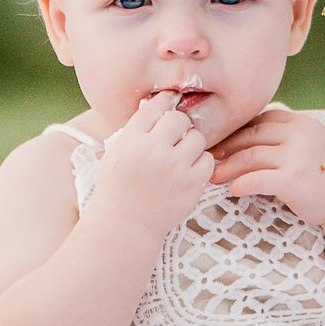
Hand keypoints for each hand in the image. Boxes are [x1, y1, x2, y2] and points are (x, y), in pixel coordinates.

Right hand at [93, 89, 212, 238]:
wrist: (125, 225)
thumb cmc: (118, 187)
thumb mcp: (116, 153)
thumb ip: (136, 129)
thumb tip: (159, 102)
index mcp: (130, 141)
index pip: (154, 107)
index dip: (165, 100)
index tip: (170, 100)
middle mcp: (152, 151)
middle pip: (179, 118)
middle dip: (178, 125)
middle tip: (173, 137)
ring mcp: (174, 168)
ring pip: (197, 137)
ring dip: (191, 144)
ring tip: (180, 157)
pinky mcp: (192, 184)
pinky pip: (208, 159)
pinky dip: (200, 163)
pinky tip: (188, 170)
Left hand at [207, 108, 324, 227]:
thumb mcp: (310, 145)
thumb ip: (286, 137)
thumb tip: (248, 139)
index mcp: (301, 122)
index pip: (261, 120)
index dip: (238, 131)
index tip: (221, 142)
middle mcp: (299, 134)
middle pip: (251, 136)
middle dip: (226, 148)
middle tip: (208, 158)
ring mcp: (297, 155)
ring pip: (251, 156)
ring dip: (228, 167)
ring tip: (214, 176)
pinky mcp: (293, 179)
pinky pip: (257, 179)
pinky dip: (241, 184)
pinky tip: (232, 190)